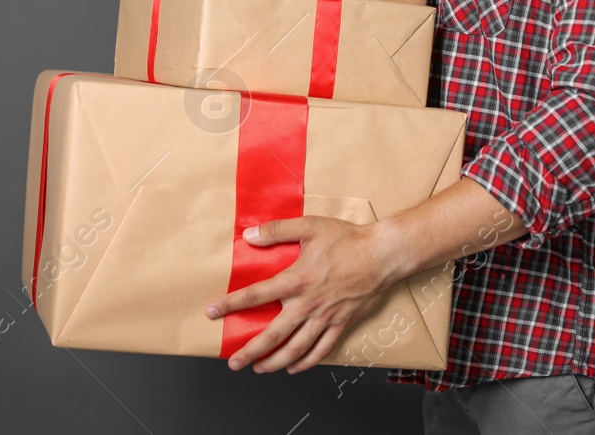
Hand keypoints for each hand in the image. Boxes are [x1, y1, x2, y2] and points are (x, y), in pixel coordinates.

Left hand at [204, 214, 403, 374]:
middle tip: (234, 362)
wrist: (382, 254)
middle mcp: (308, 304)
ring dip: (275, 362)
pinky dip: (306, 362)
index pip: (256, 295)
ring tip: (259, 369)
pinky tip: (294, 367)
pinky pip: (321, 350)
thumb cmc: (347, 239)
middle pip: (273, 335)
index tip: (212, 312)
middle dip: (251, 351)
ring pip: (295, 348)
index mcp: (297, 280)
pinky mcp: (341, 323)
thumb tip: (250, 235)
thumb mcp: (310, 226)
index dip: (231, 305)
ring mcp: (325, 317)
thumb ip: (278, 230)